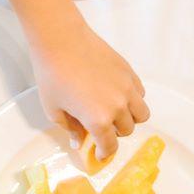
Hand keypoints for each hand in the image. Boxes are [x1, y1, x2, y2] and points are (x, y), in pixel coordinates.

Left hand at [29, 18, 148, 159]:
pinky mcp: (129, 72)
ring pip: (141, 114)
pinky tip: (117, 94)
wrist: (60, 40)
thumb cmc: (52, 74)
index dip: (104, 153)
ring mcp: (127, 88)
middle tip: (101, 127)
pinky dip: (133, 99)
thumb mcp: (53, 108)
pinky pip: (140, 93)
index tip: (100, 153)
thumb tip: (79, 141)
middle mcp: (118, 107)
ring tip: (114, 112)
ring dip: (130, 118)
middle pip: (127, 130)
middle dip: (114, 133)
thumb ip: (70, 128)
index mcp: (98, 120)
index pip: (109, 146)